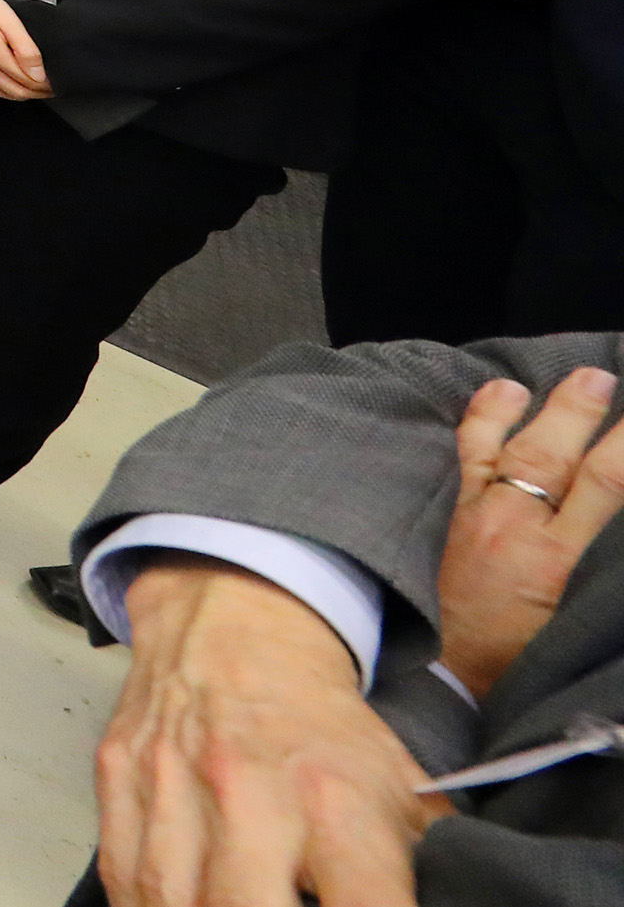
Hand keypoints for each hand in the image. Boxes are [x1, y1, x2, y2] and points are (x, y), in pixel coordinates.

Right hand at [0, 0, 51, 99]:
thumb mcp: (9, 19)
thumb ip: (26, 49)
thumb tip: (38, 76)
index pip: (24, 81)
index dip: (43, 87)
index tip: (54, 86)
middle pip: (9, 90)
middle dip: (32, 93)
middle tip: (46, 92)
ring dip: (11, 94)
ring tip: (26, 92)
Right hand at [96, 559, 444, 906]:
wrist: (238, 625)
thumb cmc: (322, 725)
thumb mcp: (403, 791)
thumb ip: (426, 868)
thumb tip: (462, 902)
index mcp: (335, 801)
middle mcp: (247, 790)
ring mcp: (172, 780)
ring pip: (170, 901)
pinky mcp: (119, 774)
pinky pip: (122, 873)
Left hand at [438, 365, 623, 700]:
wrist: (446, 681)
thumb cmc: (525, 663)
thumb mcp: (581, 624)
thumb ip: (603, 579)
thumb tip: (612, 544)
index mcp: (558, 563)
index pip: (607, 486)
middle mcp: (514, 530)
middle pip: (553, 456)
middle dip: (580, 412)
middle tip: (602, 374)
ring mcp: (474, 518)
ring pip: (504, 448)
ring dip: (532, 409)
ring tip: (554, 379)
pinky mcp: (446, 517)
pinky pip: (462, 457)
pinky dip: (477, 422)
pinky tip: (493, 397)